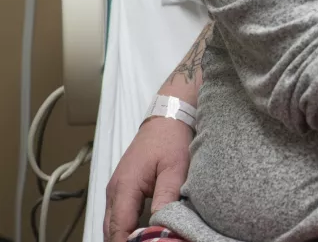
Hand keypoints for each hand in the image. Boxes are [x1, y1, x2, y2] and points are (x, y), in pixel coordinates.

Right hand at [104, 118, 192, 241]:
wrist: (166, 119)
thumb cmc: (171, 140)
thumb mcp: (175, 168)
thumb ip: (166, 195)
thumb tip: (159, 223)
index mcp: (125, 186)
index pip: (119, 227)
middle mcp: (114, 190)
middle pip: (111, 229)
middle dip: (123, 241)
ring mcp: (115, 190)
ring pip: (112, 224)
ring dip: (123, 236)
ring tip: (142, 241)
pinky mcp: (121, 188)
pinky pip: (117, 215)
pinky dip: (124, 227)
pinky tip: (138, 234)